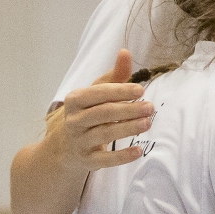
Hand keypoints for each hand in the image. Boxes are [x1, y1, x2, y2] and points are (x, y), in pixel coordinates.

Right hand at [47, 50, 155, 172]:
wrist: (64, 148)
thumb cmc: (86, 113)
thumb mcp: (95, 94)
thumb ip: (113, 76)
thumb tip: (125, 52)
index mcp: (75, 100)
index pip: (98, 93)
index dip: (119, 91)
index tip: (141, 90)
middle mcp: (74, 121)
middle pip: (103, 113)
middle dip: (128, 110)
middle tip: (150, 107)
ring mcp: (79, 142)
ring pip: (105, 134)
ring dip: (128, 129)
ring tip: (148, 123)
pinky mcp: (86, 161)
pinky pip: (104, 160)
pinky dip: (122, 156)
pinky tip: (139, 151)